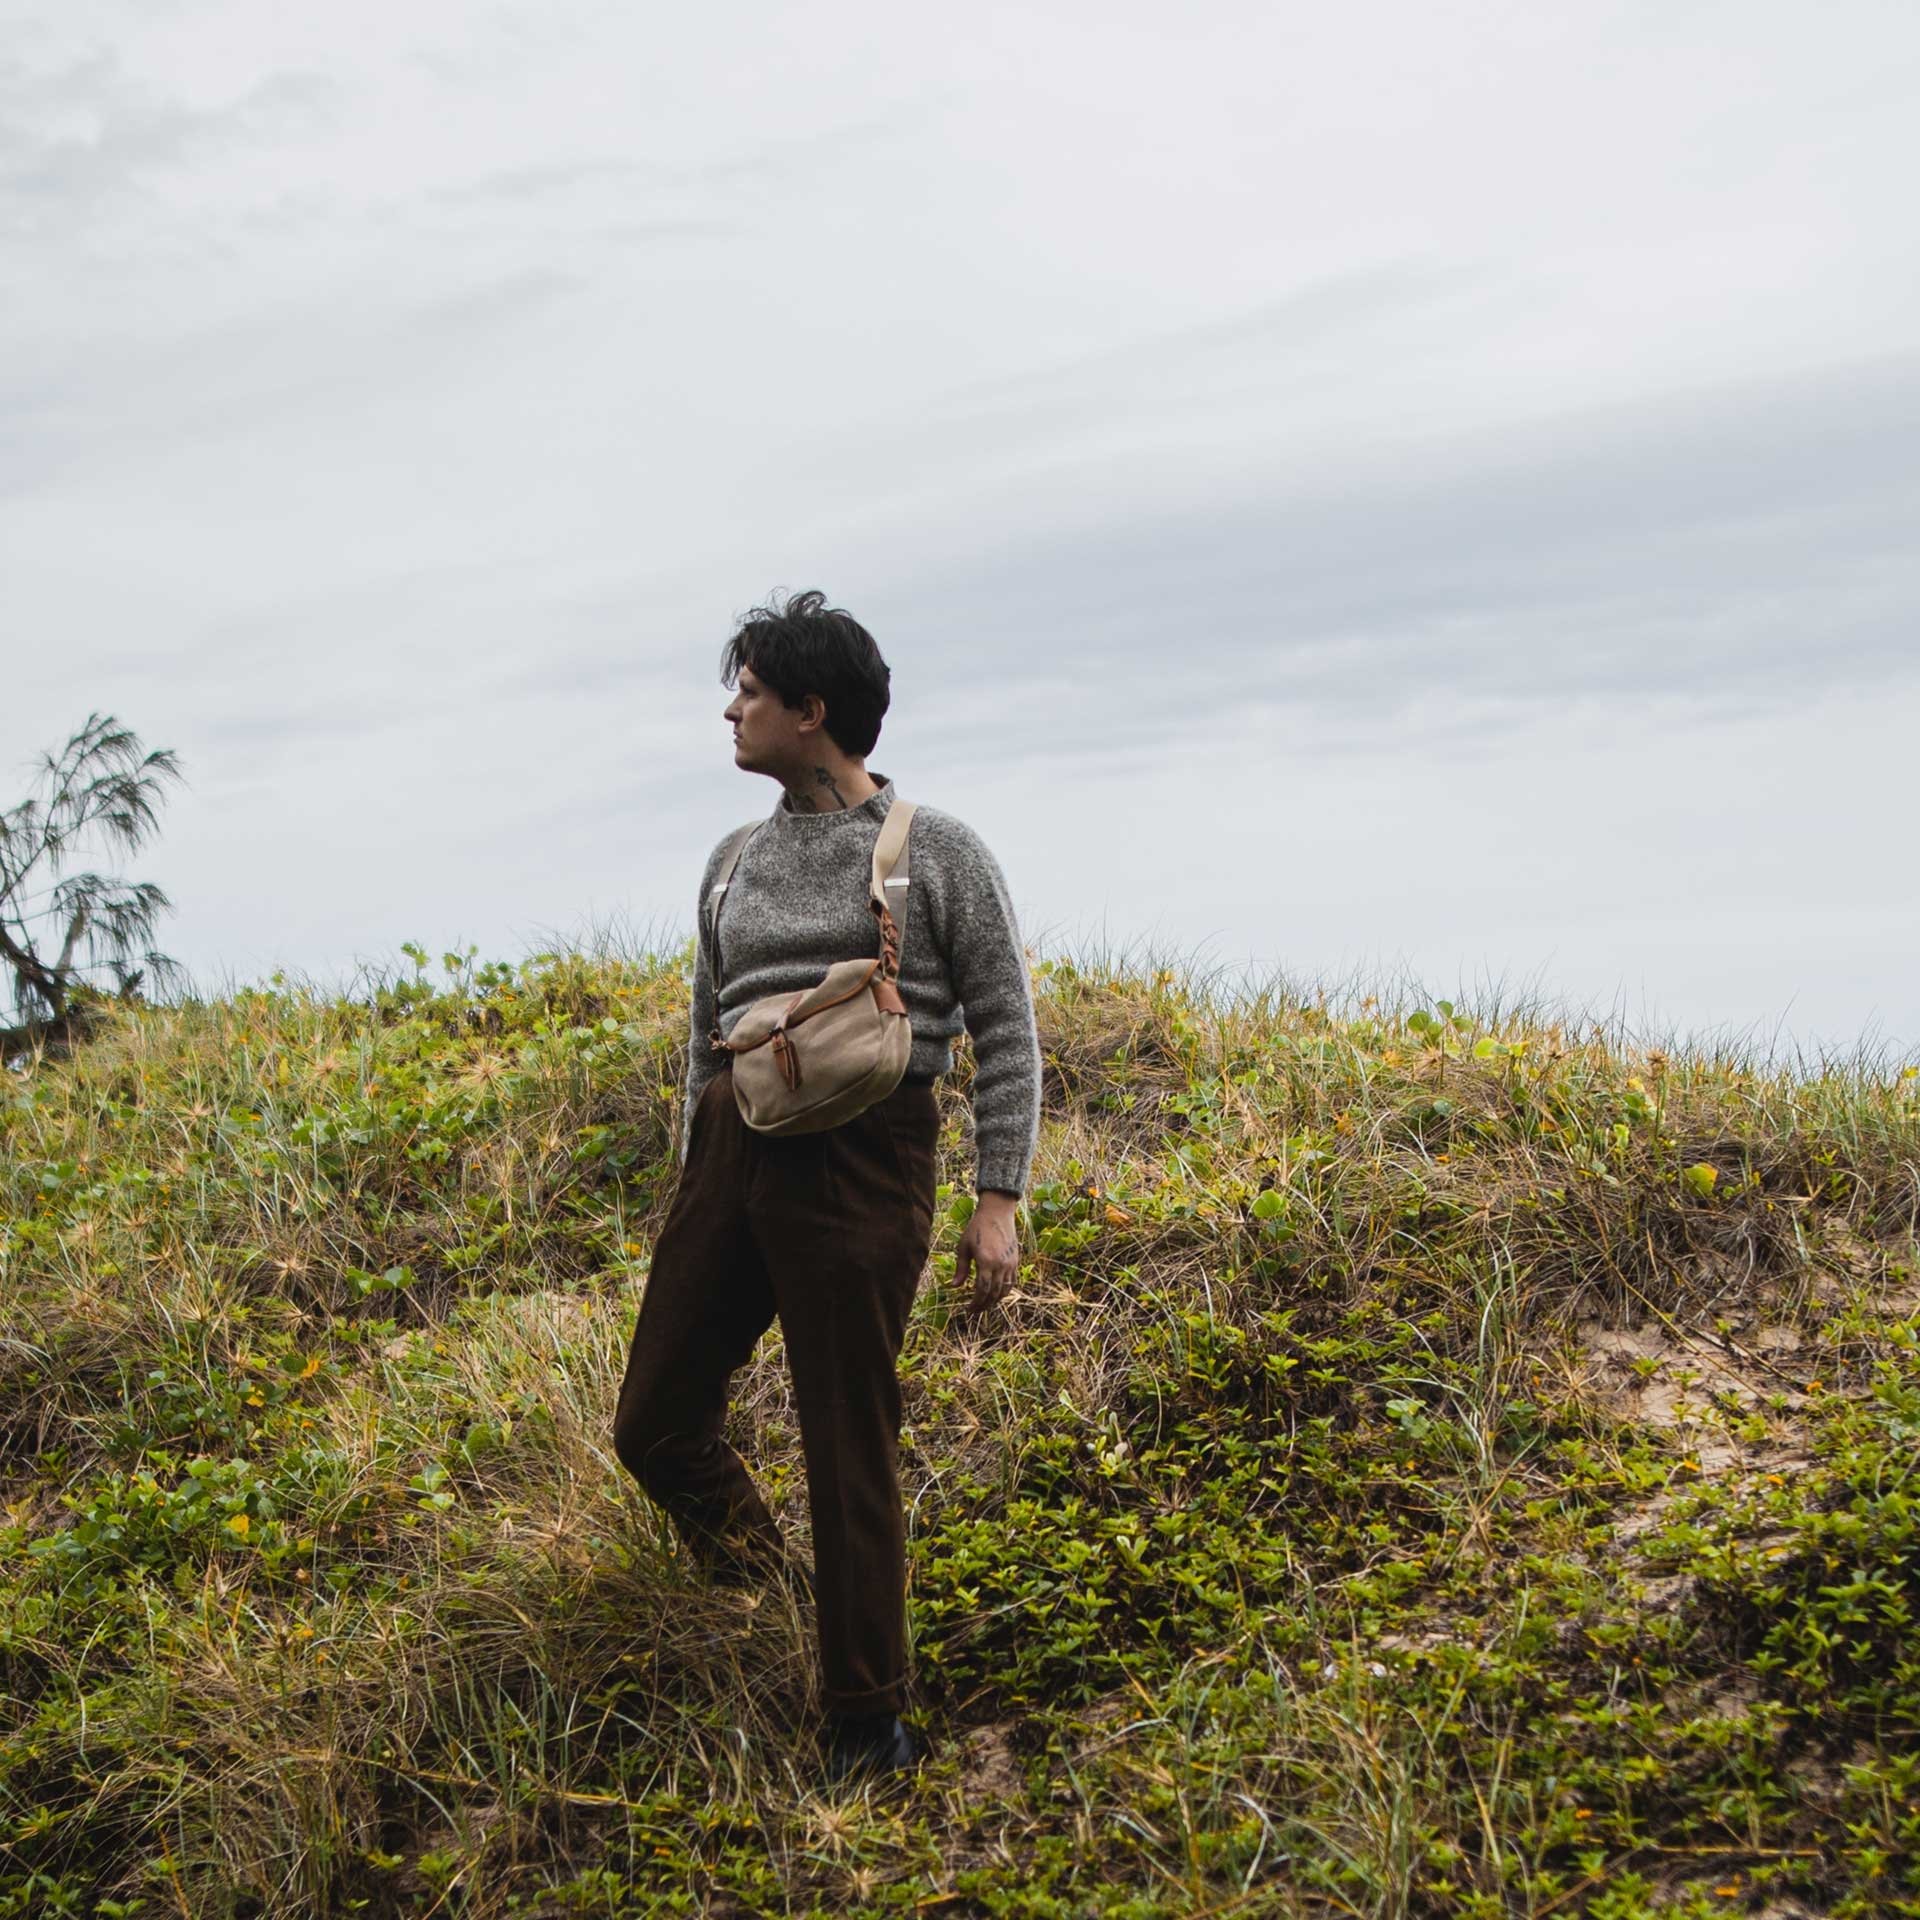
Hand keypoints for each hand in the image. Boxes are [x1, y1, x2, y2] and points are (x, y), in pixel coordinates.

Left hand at [955, 1190, 1020, 1320]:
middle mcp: (1001, 1265)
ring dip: (994, 1301)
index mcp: (986, 1261)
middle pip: (994, 1293)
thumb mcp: (964, 1247)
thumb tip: (954, 1286)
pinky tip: (995, 1294)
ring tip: (984, 1305)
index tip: (968, 1310)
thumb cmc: (977, 1228)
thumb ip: (961, 1268)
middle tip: (974, 1311)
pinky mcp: (1015, 1261)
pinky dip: (1004, 1291)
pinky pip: (1011, 1282)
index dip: (975, 1303)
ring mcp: (1010, 1263)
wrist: (997, 1213)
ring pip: (1004, 1290)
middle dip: (984, 1305)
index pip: (982, 1290)